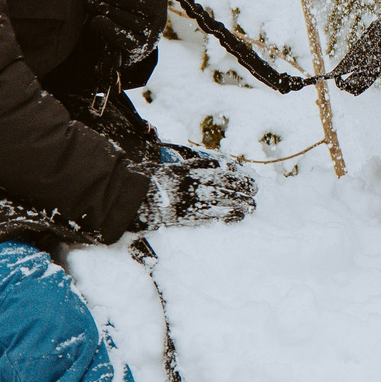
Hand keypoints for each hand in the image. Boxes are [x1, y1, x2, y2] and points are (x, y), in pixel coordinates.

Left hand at [89, 0, 169, 62]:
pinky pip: (119, 34)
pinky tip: (95, 20)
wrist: (133, 47)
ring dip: (100, 7)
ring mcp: (151, 33)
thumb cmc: (130, 12)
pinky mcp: (140, 48)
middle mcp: (159, 14)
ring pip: (119, 14)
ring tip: (89, 3)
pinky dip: (105, 26)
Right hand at [141, 149, 255, 226]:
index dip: (228, 168)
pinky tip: (239, 215)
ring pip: (220, 197)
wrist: (125, 202)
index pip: (211, 165)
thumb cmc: (143, 186)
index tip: (240, 171)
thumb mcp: (162, 170)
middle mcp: (186, 182)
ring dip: (240, 200)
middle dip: (241, 184)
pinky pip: (211, 215)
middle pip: (221, 180)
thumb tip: (210, 167)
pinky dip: (227, 215)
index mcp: (181, 170)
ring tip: (253, 203)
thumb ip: (184, 169)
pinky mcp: (184, 216)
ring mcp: (186, 199)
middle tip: (255, 188)